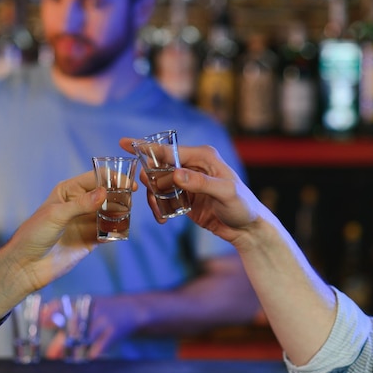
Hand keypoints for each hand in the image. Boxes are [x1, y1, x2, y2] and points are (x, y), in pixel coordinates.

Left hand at [0, 171, 132, 317]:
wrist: (26, 266)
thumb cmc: (34, 235)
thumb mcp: (56, 215)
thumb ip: (81, 204)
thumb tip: (104, 192)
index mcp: (69, 191)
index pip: (96, 178)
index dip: (113, 178)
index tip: (128, 184)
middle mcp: (81, 204)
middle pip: (107, 194)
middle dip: (120, 196)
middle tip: (129, 202)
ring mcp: (87, 222)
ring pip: (111, 212)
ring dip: (121, 212)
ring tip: (126, 215)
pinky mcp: (92, 240)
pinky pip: (110, 232)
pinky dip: (118, 230)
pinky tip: (121, 230)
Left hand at [44, 295, 142, 359]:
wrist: (132, 308)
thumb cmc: (104, 310)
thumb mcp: (86, 307)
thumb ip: (66, 317)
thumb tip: (45, 327)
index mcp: (81, 301)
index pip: (62, 303)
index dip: (51, 311)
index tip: (42, 322)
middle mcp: (91, 308)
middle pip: (72, 323)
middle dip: (60, 341)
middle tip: (51, 354)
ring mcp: (103, 320)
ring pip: (85, 336)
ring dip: (73, 350)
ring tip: (67, 359)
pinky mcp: (113, 331)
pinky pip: (99, 346)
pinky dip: (91, 354)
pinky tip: (86, 358)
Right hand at [120, 139, 267, 246]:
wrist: (248, 229)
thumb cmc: (243, 207)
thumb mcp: (225, 193)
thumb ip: (201, 183)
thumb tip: (176, 175)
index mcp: (203, 157)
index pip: (169, 151)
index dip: (145, 147)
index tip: (123, 143)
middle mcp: (193, 166)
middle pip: (159, 166)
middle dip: (150, 181)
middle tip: (152, 195)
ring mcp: (188, 182)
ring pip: (158, 184)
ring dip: (153, 197)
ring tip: (159, 212)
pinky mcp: (185, 197)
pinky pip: (163, 198)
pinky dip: (158, 207)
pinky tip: (163, 218)